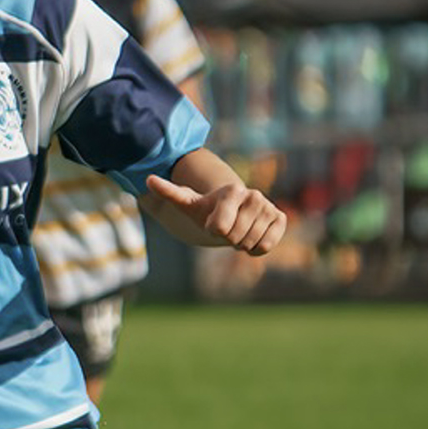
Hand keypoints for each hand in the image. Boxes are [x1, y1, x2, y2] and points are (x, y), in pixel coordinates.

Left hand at [145, 172, 285, 255]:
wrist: (231, 211)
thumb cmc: (206, 209)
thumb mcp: (186, 202)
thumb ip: (168, 192)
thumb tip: (148, 179)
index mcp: (231, 191)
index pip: (219, 228)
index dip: (212, 229)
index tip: (212, 221)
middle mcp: (254, 195)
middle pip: (235, 237)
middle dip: (226, 238)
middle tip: (226, 227)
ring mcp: (268, 206)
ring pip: (250, 242)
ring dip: (240, 243)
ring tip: (237, 230)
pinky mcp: (279, 219)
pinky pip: (266, 245)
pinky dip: (256, 248)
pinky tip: (251, 236)